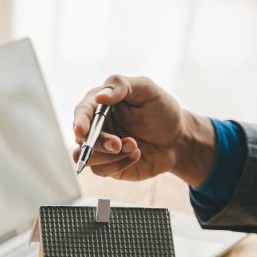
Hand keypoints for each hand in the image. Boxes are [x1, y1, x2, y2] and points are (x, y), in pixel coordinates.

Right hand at [72, 75, 215, 185]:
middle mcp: (95, 126)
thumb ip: (122, 86)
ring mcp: (99, 147)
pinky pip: (100, 170)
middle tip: (118, 144)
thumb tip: (99, 96)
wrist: (177, 139)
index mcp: (99, 105)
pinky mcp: (106, 165)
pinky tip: (136, 155)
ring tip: (134, 147)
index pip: (81, 112)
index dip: (79, 122)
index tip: (82, 132)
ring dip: (109, 155)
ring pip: (85, 157)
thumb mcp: (146, 90)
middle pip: (81, 138)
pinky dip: (119, 164)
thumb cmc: (161, 111)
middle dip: (99, 143)